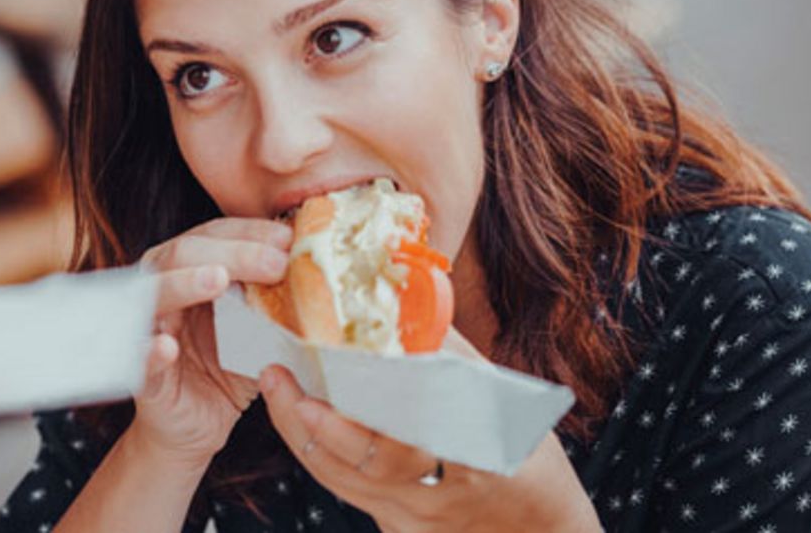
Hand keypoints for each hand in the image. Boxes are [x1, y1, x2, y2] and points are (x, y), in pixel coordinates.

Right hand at [132, 217, 292, 464]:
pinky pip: (136, 359)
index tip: (287, 238)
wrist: (195, 427)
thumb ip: (274, 303)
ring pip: (153, 294)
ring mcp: (146, 329)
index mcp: (187, 271)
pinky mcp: (141, 374)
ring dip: (184, 283)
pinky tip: (167, 348)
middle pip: (184, 254)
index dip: (248, 232)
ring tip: (218, 280)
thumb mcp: (256, 331)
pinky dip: (149, 352)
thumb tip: (319, 274)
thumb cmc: (224, 369)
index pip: (213, 235)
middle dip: (232, 252)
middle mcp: (160, 290)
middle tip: (275, 263)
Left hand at [259, 361, 599, 532]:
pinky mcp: (396, 529)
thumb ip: (458, 361)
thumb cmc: (531, 467)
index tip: (339, 359)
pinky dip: (320, 453)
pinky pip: (348, 491)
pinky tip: (298, 420)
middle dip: (319, 418)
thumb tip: (412, 301)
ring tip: (279, 388)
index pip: (418, 427)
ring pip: (344, 479)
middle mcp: (441, 496)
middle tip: (284, 375)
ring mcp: (414, 520)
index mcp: (478, 458)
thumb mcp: (511, 409)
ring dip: (303, 432)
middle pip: (368, 460)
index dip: (374, 395)